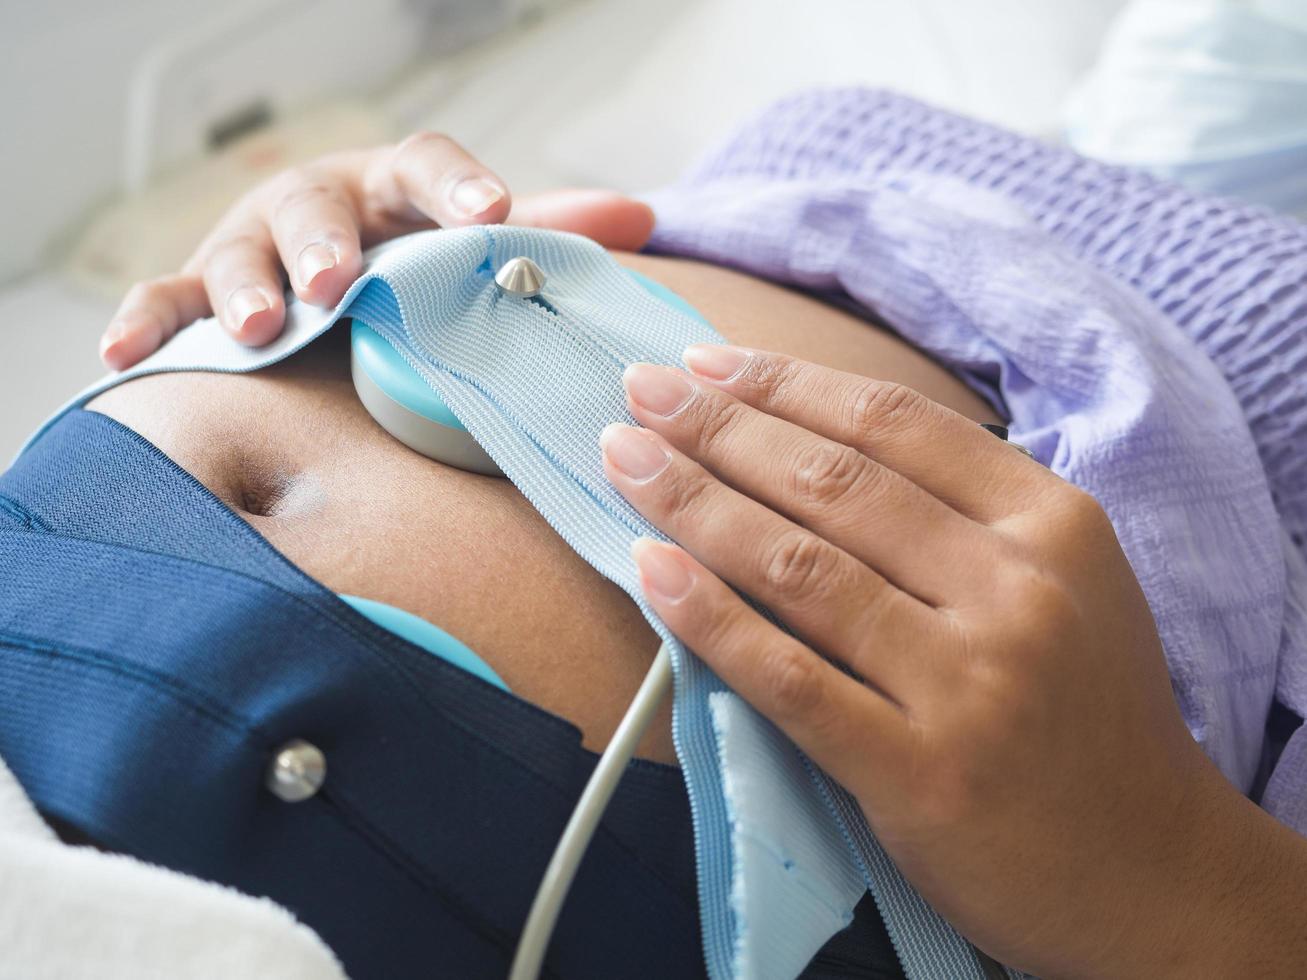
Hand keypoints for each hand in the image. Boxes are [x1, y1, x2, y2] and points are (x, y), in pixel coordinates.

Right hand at [99, 133, 654, 368]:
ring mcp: (257, 247)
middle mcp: (323, 208)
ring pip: (238, 252)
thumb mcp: (474, 244)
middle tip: (340, 282)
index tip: (492, 212)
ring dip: (248, 284)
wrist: (336, 273)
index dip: (458, 185)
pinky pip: (168, 301)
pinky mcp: (204, 291)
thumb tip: (640, 217)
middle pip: (317, 204)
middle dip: (327, 242)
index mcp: (395, 189)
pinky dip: (147, 321)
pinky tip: (124, 353)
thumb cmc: (415, 259)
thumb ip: (549, 234)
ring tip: (266, 325)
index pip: (427, 165)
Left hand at [600, 346, 1306, 977]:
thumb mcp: (1064, 581)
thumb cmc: (1086, 711)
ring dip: (694, 501)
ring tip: (624, 458)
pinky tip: (650, 567)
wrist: (1151, 867)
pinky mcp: (923, 773)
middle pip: (834, 483)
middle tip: (641, 391)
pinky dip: (709, 618)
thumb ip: (961, 513)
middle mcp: (1018, 590)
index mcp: (1052, 524)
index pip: (893, 424)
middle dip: (719, 426)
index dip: (785, 383)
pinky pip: (791, 678)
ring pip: (800, 566)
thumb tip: (804, 438)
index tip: (705, 361)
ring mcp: (972, 684)